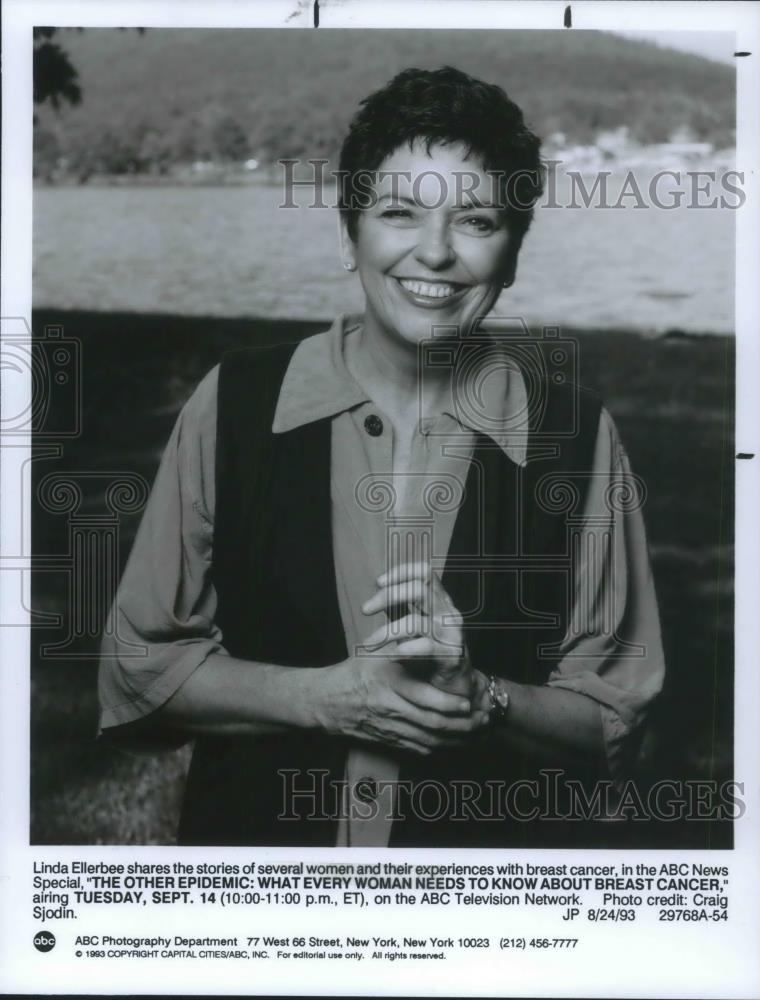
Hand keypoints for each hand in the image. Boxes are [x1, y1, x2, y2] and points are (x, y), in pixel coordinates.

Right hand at [315, 654, 488, 755]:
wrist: (323, 701)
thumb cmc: (351, 673)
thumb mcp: (374, 653)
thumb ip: (401, 645)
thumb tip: (427, 634)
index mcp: (389, 686)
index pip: (424, 699)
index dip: (449, 703)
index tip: (467, 702)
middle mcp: (390, 710)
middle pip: (432, 724)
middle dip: (461, 725)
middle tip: (481, 721)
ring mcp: (389, 729)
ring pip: (428, 740)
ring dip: (454, 740)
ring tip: (475, 734)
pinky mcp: (387, 740)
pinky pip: (417, 748)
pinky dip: (438, 748)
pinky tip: (452, 744)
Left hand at [361, 561, 473, 697]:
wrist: (456, 685)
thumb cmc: (432, 653)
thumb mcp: (414, 625)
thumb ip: (400, 608)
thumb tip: (378, 592)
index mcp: (441, 602)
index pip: (425, 573)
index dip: (401, 572)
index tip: (378, 582)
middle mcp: (448, 614)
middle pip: (419, 590)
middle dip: (388, 596)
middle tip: (364, 610)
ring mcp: (452, 634)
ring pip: (415, 622)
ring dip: (385, 632)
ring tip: (369, 644)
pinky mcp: (452, 656)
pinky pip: (427, 648)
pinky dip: (406, 650)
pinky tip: (392, 655)